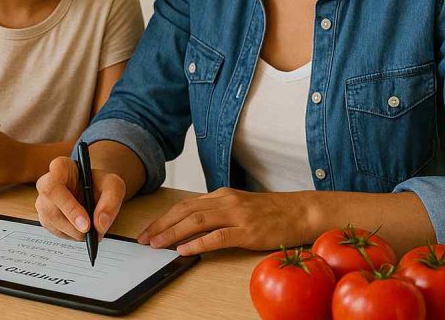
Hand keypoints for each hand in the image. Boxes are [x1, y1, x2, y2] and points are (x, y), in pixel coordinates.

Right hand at [35, 156, 124, 241]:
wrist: (95, 190)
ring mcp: (43, 201)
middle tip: (90, 233)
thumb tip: (100, 224)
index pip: (54, 186)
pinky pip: (54, 231)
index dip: (68, 207)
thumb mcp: (113, 185)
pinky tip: (82, 230)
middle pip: (49, 208)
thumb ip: (111, 201)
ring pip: (51, 222)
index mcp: (60, 167)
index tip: (86, 224)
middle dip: (71, 225)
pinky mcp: (45, 217)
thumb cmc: (100, 183)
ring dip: (73, 232)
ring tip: (90, 230)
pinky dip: (71, 235)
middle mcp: (46, 183)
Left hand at [137, 187, 309, 255]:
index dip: (163, 217)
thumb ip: (216, 212)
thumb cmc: (270, 212)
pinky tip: (185, 250)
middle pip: (184, 211)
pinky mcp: (248, 230)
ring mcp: (236, 215)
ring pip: (196, 221)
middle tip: (144, 239)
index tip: (148, 230)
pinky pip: (218, 236)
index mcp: (220, 195)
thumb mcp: (238, 206)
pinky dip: (198, 243)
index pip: (184, 205)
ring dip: (173, 233)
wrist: (301, 211)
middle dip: (161, 225)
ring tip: (157, 244)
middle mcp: (225, 201)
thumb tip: (191, 226)